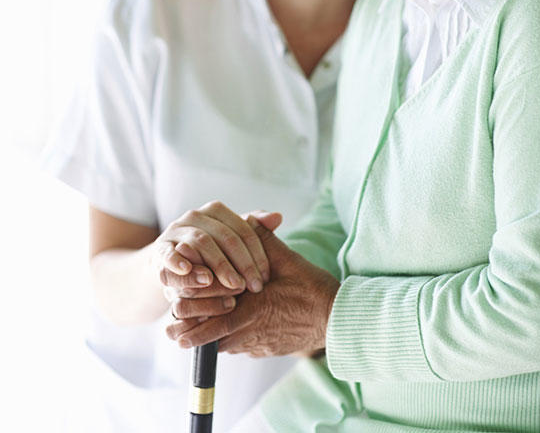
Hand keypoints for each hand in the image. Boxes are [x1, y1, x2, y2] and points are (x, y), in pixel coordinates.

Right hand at [156, 204, 281, 294]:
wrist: (169, 263)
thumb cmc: (208, 253)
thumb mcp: (230, 241)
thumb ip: (255, 229)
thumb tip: (278, 217)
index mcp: (215, 210)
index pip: (243, 230)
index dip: (257, 254)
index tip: (266, 278)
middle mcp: (195, 215)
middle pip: (224, 236)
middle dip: (241, 263)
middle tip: (254, 286)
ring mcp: (175, 230)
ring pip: (200, 242)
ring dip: (218, 264)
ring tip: (232, 284)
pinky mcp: (159, 249)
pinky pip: (168, 253)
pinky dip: (177, 261)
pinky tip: (189, 271)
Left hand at [166, 224, 339, 356]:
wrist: (337, 319)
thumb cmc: (312, 288)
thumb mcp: (287, 259)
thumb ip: (263, 240)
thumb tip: (248, 218)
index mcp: (251, 309)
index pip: (210, 320)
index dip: (189, 318)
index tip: (173, 311)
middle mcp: (250, 332)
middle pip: (211, 339)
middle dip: (191, 334)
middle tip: (172, 331)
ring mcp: (258, 345)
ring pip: (224, 345)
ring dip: (210, 337)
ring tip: (192, 332)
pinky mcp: (266, 350)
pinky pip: (241, 347)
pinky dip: (230, 339)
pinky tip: (230, 329)